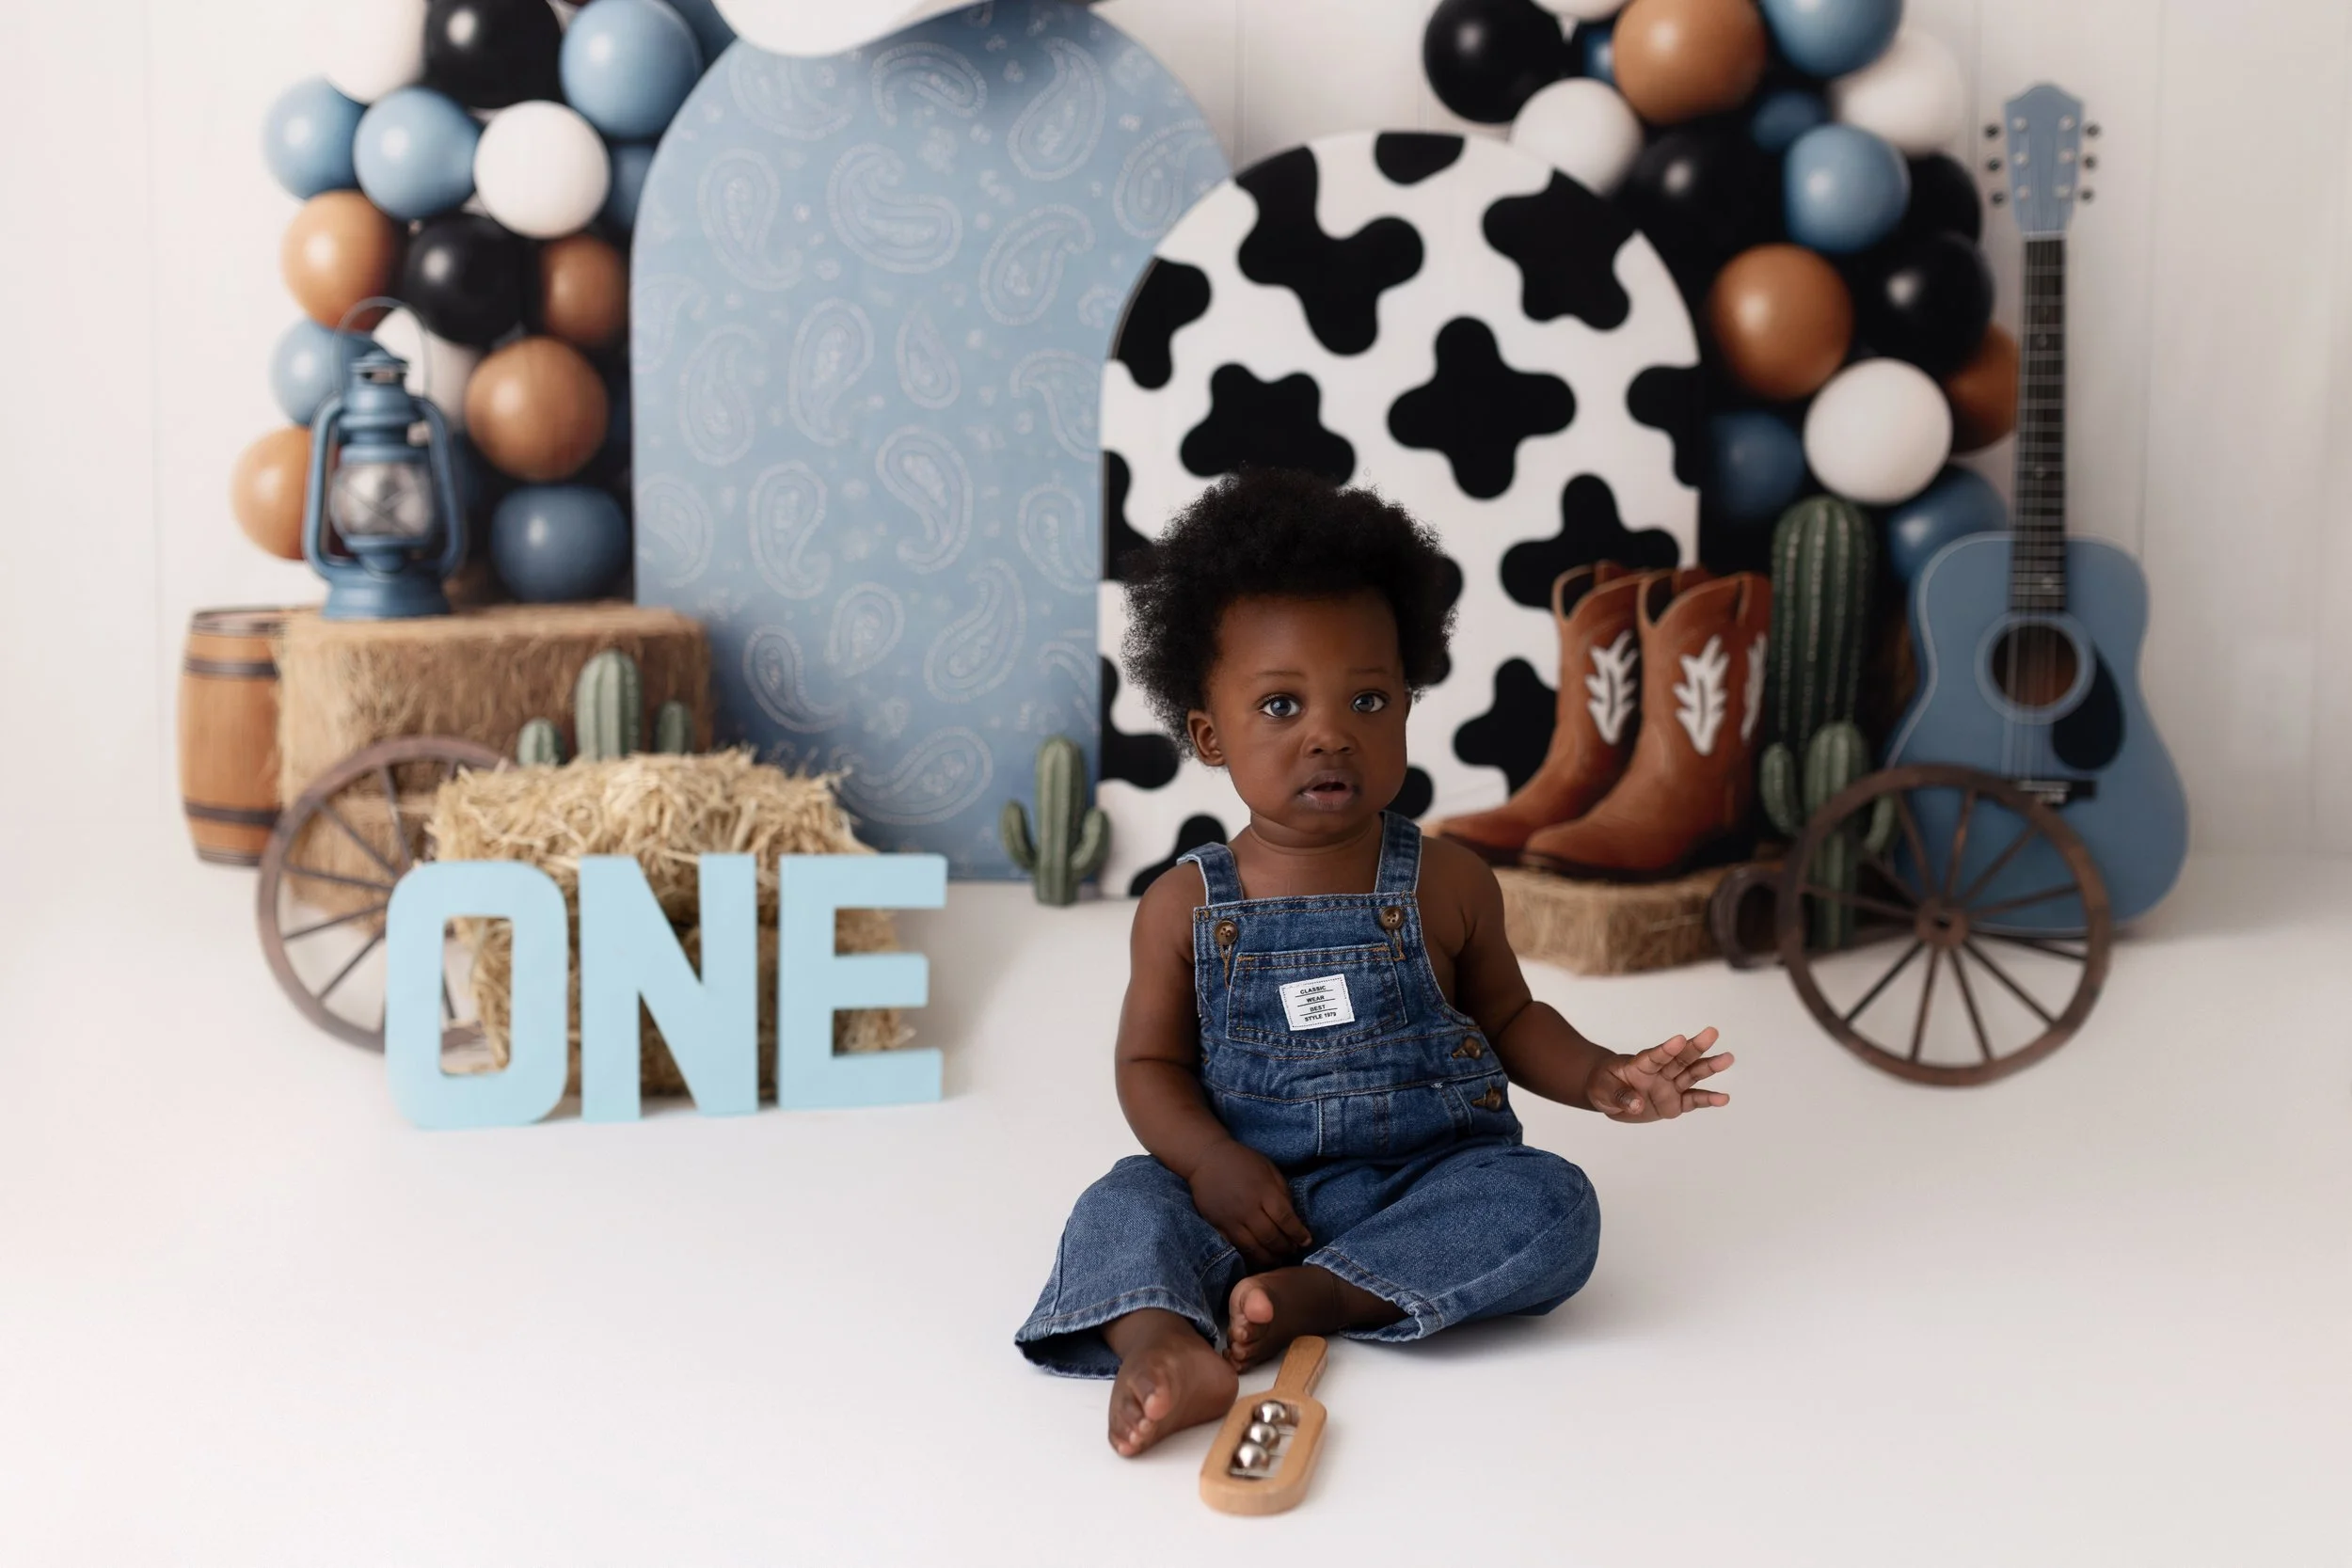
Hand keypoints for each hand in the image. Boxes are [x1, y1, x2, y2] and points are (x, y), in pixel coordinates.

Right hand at [1184, 1140, 1311, 1267]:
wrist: (1205, 1159)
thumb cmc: (1242, 1161)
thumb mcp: (1269, 1168)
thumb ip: (1282, 1191)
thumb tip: (1292, 1216)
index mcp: (1264, 1191)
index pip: (1285, 1219)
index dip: (1298, 1233)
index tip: (1306, 1241)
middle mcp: (1248, 1209)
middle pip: (1271, 1237)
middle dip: (1285, 1248)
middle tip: (1292, 1250)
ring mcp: (1231, 1220)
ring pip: (1253, 1248)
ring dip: (1268, 1257)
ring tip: (1276, 1258)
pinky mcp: (1217, 1226)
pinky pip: (1234, 1247)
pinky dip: (1247, 1256)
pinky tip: (1256, 1256)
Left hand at [1588, 1028, 1732, 1121]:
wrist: (1609, 1094)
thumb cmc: (1603, 1085)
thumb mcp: (1601, 1090)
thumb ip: (1619, 1096)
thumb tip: (1637, 1105)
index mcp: (1639, 1064)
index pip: (1654, 1056)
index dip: (1666, 1049)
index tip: (1679, 1039)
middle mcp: (1659, 1072)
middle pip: (1679, 1059)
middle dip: (1695, 1046)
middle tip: (1712, 1032)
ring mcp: (1669, 1086)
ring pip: (1691, 1075)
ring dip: (1709, 1067)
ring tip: (1728, 1058)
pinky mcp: (1675, 1102)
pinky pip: (1693, 1101)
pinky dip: (1708, 1100)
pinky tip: (1723, 1098)